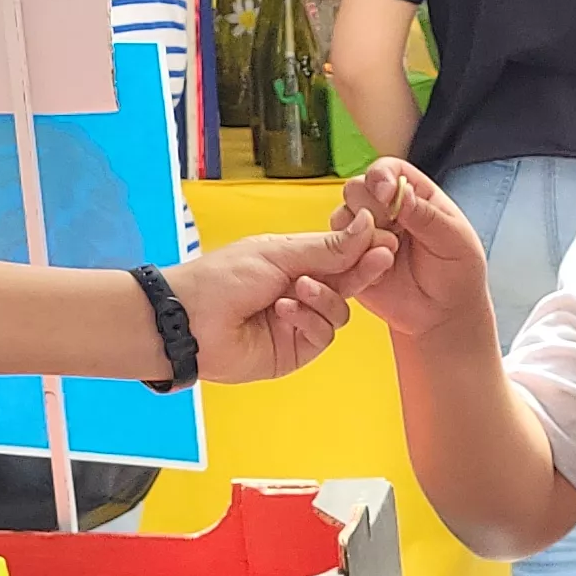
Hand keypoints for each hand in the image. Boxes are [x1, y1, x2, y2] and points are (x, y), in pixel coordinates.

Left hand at [167, 222, 391, 381]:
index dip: (363, 246)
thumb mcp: (278, 254)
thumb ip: (326, 248)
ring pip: (340, 311)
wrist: (190, 320)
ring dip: (324, 298)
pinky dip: (308, 320)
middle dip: (363, 269)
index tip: (386, 238)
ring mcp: (299, 321)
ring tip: (298, 289)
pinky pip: (323, 334)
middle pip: (347, 281)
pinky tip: (285, 311)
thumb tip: (367, 225)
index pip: (340, 253)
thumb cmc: (223, 278)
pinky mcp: (295, 349)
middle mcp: (300, 290)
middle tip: (382, 255)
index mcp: (294, 261)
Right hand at [331, 160, 492, 342]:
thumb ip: (427, 215)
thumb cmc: (457, 274)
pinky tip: (378, 271)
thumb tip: (400, 193)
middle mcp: (386, 210)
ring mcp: (366, 234)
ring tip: (388, 256)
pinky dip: (352, 257)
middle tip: (392, 233)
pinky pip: (335, 248)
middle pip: (357, 187)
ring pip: (341, 216)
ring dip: (361, 235)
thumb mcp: (454, 241)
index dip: (380, 176)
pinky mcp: (351, 259)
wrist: (442, 316)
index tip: (385, 194)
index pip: (388, 169)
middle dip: (368, 208)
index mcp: (416, 195)